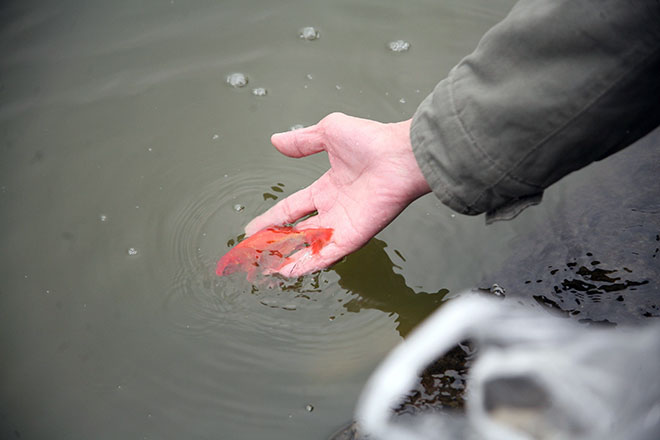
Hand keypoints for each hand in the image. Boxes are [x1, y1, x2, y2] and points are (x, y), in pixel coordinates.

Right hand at [245, 112, 431, 275]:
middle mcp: (333, 209)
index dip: (271, 218)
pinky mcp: (353, 237)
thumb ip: (302, 141)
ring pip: (309, 248)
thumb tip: (276, 140)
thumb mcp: (328, 133)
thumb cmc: (371, 141)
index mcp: (326, 188)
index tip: (252, 229)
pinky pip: (326, 255)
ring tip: (265, 269)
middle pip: (297, 232)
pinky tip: (287, 272)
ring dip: (287, 258)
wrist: (400, 156)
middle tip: (255, 253)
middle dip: (276, 243)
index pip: (292, 208)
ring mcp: (343, 225)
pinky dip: (307, 264)